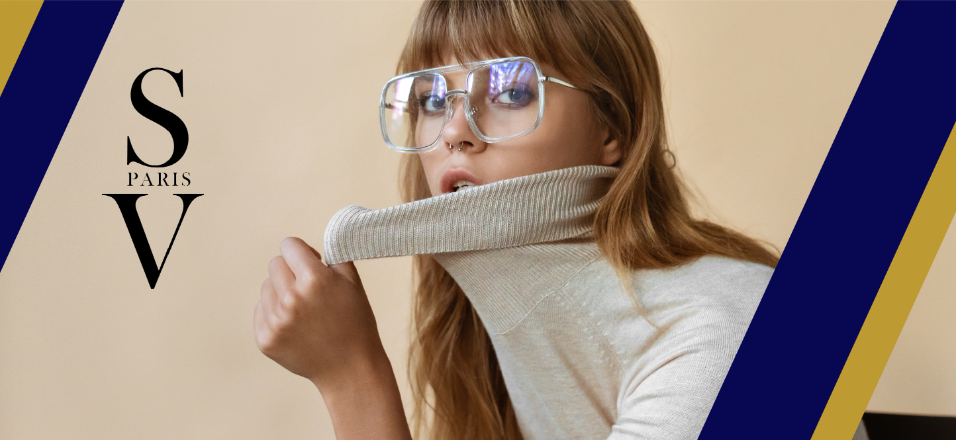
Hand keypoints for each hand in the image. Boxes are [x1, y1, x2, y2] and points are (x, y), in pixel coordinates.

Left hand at [254, 236, 385, 392]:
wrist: (350, 369)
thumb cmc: (356, 323)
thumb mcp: (353, 282)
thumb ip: (334, 254)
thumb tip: (313, 242)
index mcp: (314, 280)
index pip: (289, 245)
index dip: (302, 253)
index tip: (311, 263)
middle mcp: (291, 299)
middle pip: (275, 264)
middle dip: (291, 271)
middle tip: (310, 289)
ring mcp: (276, 321)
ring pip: (266, 287)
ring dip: (282, 292)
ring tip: (304, 311)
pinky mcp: (265, 339)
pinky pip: (261, 310)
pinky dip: (274, 313)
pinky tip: (295, 326)